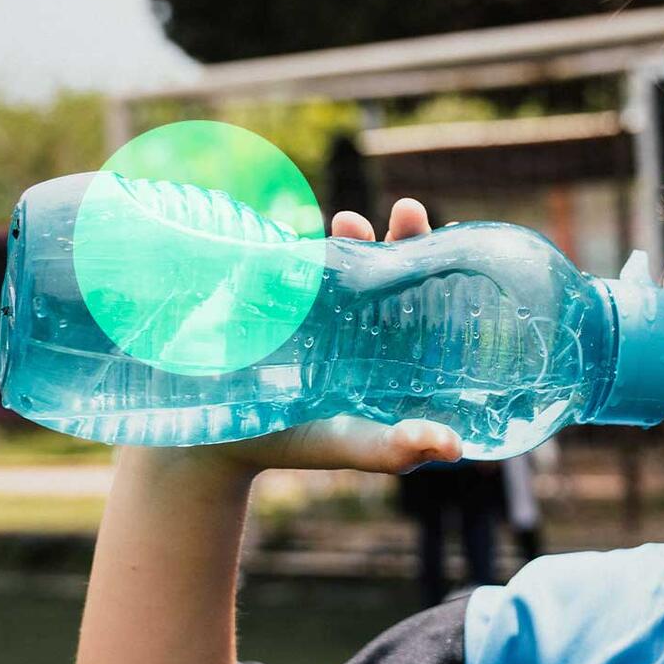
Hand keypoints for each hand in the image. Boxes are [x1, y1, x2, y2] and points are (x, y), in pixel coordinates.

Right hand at [148, 198, 462, 477]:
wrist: (209, 441)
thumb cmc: (292, 445)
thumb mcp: (350, 447)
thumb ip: (396, 449)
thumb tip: (453, 447)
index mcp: (389, 346)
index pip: (424, 299)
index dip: (440, 268)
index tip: (453, 246)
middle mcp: (357, 318)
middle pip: (389, 268)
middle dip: (401, 237)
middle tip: (408, 214)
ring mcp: (314, 304)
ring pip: (341, 259)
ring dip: (349, 237)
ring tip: (350, 223)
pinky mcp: (270, 298)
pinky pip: (287, 263)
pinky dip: (291, 249)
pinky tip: (290, 245)